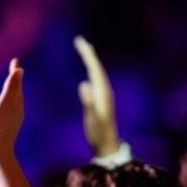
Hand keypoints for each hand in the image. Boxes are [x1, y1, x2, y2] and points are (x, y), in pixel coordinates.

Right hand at [0, 58, 23, 161]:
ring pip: (13, 103)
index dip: (15, 72)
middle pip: (17, 92)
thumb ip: (10, 88)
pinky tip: (3, 111)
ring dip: (12, 94)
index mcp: (16, 104)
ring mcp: (11, 122)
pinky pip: (6, 112)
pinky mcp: (5, 130)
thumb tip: (19, 70)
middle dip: (15, 81)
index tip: (16, 61)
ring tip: (11, 89)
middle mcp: (16, 112)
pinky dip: (6, 105)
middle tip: (15, 69)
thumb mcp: (3, 105)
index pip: (17, 84)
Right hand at [74, 35, 119, 156]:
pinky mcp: (102, 101)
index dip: (87, 55)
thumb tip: (84, 83)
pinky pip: (97, 81)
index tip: (79, 42)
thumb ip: (88, 102)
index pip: (95, 68)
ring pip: (98, 73)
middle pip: (97, 68)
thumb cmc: (98, 134)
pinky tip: (89, 74)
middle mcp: (105, 91)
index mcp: (102, 93)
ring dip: (91, 61)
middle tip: (79, 41)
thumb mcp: (92, 119)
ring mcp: (104, 96)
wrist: (107, 145)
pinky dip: (92, 72)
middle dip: (89, 54)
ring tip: (84, 52)